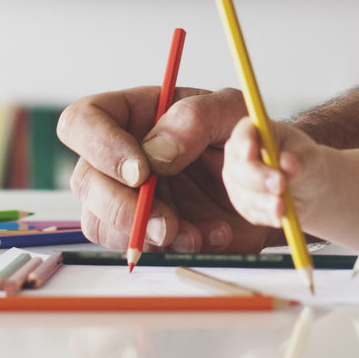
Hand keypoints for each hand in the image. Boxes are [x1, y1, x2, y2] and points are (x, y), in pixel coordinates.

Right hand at [58, 85, 280, 252]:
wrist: (275, 180)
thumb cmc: (245, 134)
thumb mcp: (230, 109)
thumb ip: (195, 117)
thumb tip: (157, 151)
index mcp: (133, 115)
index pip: (83, 122)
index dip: (99, 146)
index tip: (140, 172)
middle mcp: (122, 157)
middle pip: (85, 182)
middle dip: (122, 207)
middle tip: (167, 221)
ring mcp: (132, 198)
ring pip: (101, 223)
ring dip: (145, 235)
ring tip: (196, 231)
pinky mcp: (151, 232)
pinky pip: (141, 249)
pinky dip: (177, 248)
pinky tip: (213, 234)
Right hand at [220, 118, 326, 228]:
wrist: (307, 186)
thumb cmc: (306, 162)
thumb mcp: (309, 156)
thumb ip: (299, 159)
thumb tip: (287, 162)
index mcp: (255, 132)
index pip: (243, 134)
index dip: (244, 142)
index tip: (252, 152)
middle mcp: (239, 155)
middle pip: (238, 166)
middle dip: (257, 177)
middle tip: (279, 184)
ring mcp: (237, 180)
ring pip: (242, 192)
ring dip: (262, 201)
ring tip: (282, 207)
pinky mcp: (243, 203)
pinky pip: (249, 211)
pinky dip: (265, 215)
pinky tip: (279, 217)